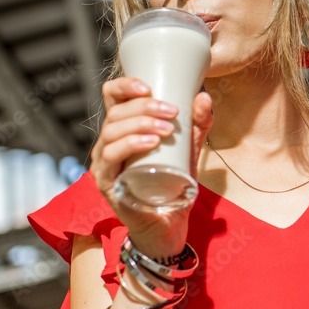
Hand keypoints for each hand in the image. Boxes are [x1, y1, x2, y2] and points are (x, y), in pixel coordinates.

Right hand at [89, 77, 213, 257]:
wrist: (168, 222)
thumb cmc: (173, 182)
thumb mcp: (189, 148)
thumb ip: (198, 124)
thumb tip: (204, 97)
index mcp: (123, 129)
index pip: (113, 98)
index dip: (124, 86)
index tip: (149, 86)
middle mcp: (108, 142)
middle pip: (115, 112)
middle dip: (145, 107)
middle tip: (173, 112)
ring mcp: (104, 162)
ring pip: (111, 131)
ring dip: (140, 124)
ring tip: (167, 129)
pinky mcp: (106, 182)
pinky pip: (111, 156)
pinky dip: (130, 144)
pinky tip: (151, 142)